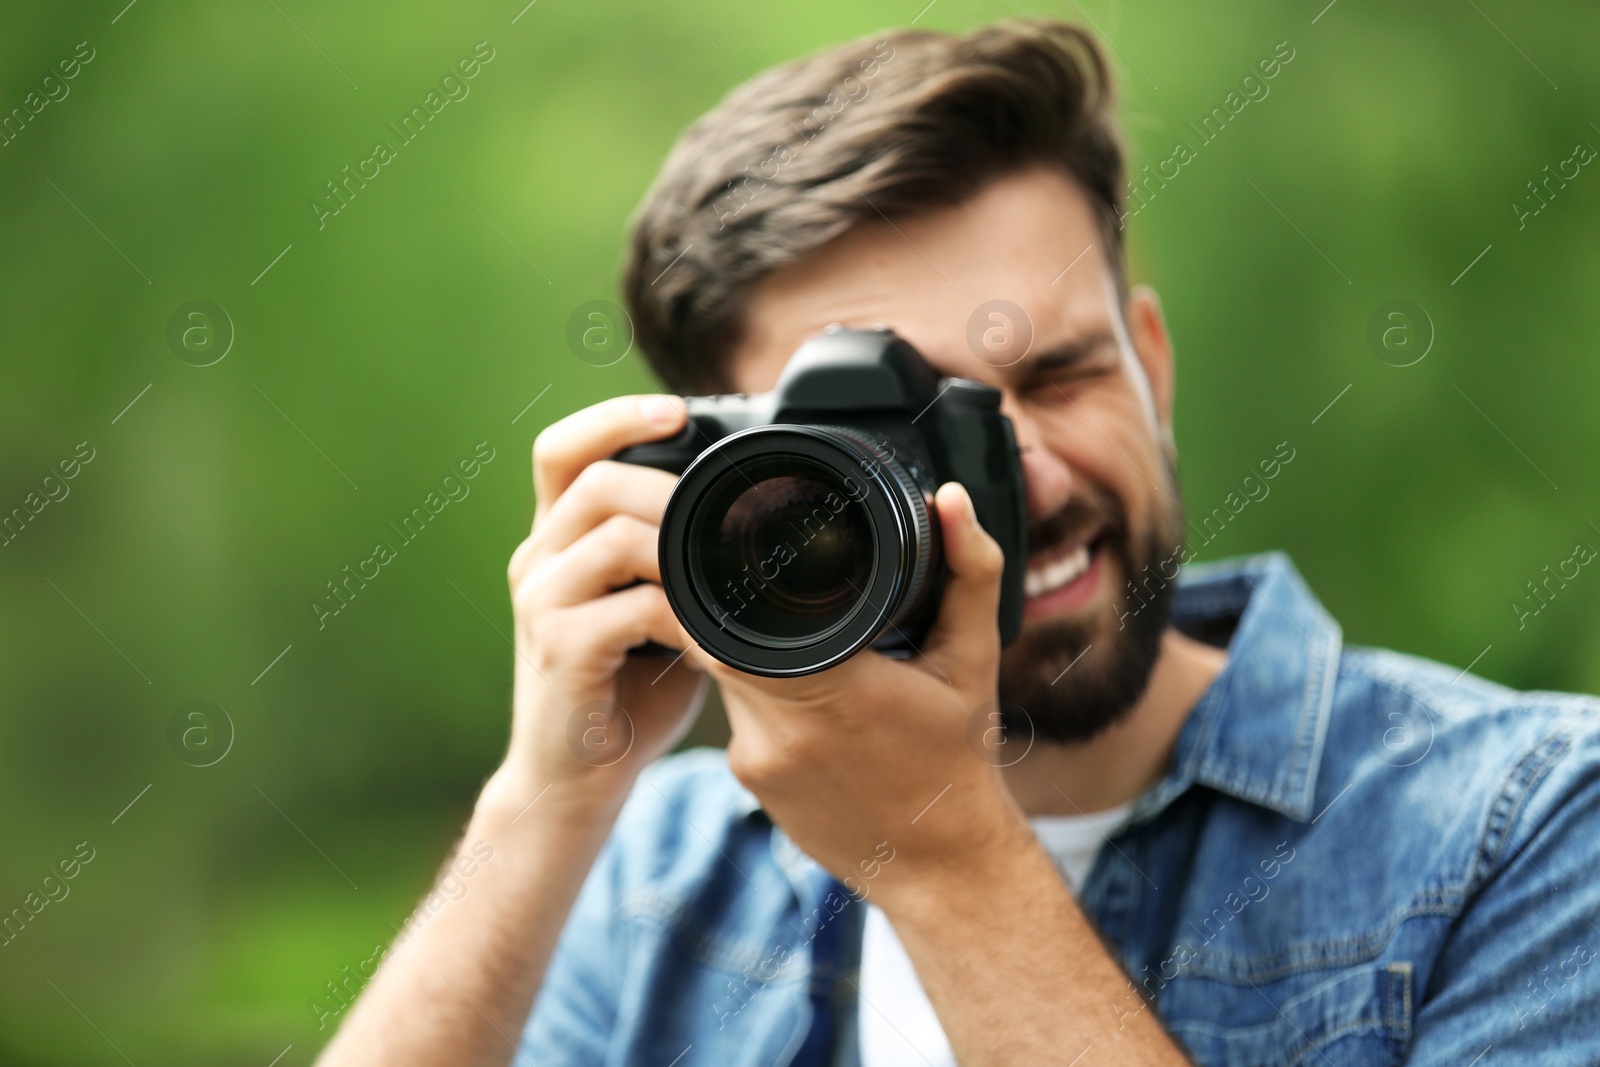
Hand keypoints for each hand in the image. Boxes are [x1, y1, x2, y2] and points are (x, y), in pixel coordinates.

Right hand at [499, 394, 713, 812]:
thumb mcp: (648, 606)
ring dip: (682, 553)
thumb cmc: (622, 690)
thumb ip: (671, 558)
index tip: (675, 412)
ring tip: (722, 583)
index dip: (613, 416)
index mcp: (556, 541)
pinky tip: (709, 644)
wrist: (572, 778)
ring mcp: (542, 603)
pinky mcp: (559, 650)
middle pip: (594, 480)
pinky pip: (632, 609)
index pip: (561, 448)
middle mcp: (538, 561)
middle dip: (669, 488)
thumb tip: (743, 518)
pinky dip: (685, 621)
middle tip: (723, 520)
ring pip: (614, 537)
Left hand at [707, 483, 1033, 903]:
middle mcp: (780, 730)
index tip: (744, 550)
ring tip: (801, 640)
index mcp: (833, 689)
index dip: (723, 577)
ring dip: (748, 649)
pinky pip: (735, 716)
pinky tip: (804, 697)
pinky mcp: (748, 783)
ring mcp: (756, 763)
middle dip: (739, 604)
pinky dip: (758, 694)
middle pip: (716, 637)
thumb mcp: (973, 658)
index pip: (733, 616)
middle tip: (772, 581)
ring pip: (721, 675)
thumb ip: (968, 570)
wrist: (944, 867)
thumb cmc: (959, 761)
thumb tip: (951, 499)